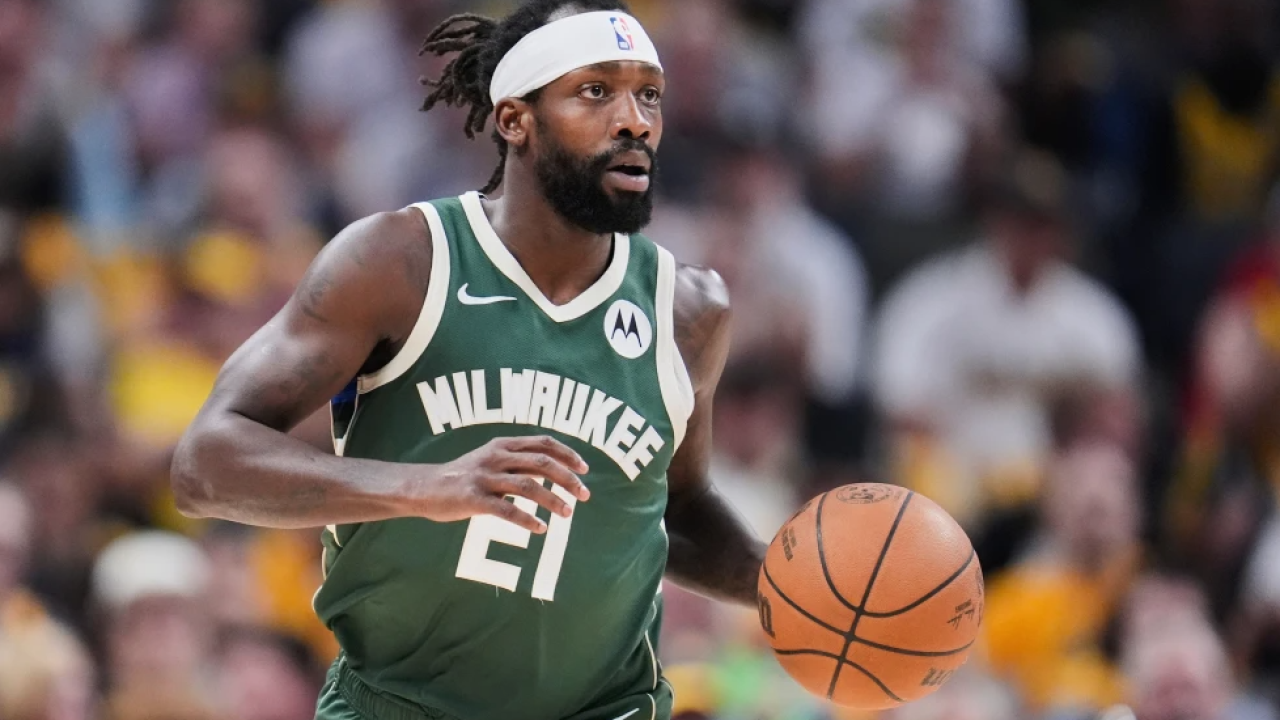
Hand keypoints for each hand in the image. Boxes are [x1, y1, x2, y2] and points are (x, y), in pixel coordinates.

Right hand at [409, 436, 590, 532]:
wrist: (425, 487)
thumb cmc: (465, 476)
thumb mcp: (492, 460)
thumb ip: (519, 462)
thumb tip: (557, 471)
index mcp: (503, 444)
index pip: (544, 443)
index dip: (568, 454)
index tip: (585, 469)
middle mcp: (496, 456)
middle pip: (542, 463)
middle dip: (568, 479)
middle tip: (585, 495)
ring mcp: (485, 477)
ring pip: (528, 486)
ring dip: (553, 500)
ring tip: (568, 513)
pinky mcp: (474, 498)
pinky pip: (507, 510)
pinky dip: (527, 520)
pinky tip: (541, 529)